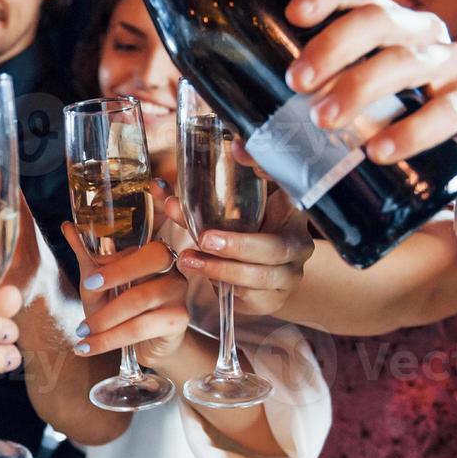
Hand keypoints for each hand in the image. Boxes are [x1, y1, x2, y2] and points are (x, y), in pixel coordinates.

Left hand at [62, 224, 190, 367]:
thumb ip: (88, 256)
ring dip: (105, 318)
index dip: (119, 260)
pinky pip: (140, 328)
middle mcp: (172, 268)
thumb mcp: (101, 284)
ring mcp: (178, 293)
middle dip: (118, 274)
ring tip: (82, 331)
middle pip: (155, 259)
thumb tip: (68, 227)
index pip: (143, 245)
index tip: (90, 281)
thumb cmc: (123, 310)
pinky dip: (109, 339)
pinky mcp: (178, 321)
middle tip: (88, 290)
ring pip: (140, 299)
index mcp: (155, 253)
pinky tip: (90, 347)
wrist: (146, 345)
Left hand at [164, 189, 312, 315]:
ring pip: (261, 275)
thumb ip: (197, 201)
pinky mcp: (274, 299)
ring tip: (189, 260)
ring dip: (222, 269)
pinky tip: (205, 277)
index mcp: (291, 210)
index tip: (240, 158)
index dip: (270, 178)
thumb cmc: (243, 236)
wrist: (261, 277)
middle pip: (276, 247)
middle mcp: (297, 243)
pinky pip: (251, 295)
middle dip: (238, 244)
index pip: (292, 191)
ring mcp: (290, 274)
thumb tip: (159, 187)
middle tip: (205, 239)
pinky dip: (225, 286)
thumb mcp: (227, 214)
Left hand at [283, 0, 456, 186]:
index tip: (293, 15)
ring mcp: (452, 64)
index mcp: (386, 24)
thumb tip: (243, 147)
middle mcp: (420, 34)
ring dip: (361, 88)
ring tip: (325, 121)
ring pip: (406, 63)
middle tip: (295, 84)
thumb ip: (299, 125)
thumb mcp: (352, 113)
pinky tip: (379, 150)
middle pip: (376, 20)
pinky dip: (412, 131)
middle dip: (332, 47)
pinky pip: (448, 110)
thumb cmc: (397, 120)